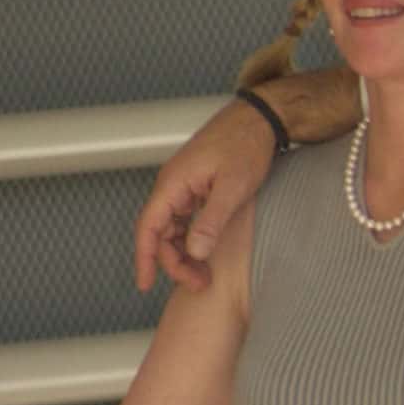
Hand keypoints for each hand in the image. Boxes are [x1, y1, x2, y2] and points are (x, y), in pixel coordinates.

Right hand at [133, 100, 278, 291]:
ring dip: (184, 253)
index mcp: (173, 183)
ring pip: (172, 229)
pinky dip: (192, 239)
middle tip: (199, 284)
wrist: (258, 119)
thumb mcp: (232, 187)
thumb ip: (212, 221)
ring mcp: (183, 186)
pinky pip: (184, 220)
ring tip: (205, 275)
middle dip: (174, 263)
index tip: (145, 285)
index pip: (148, 227)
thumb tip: (195, 251)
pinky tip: (206, 254)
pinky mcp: (195, 188)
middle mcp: (172, 185)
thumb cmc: (245, 146)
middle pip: (160, 233)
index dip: (144, 258)